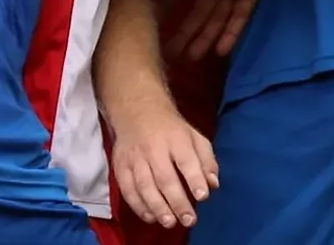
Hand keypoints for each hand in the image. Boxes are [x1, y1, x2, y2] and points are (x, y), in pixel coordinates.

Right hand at [109, 89, 218, 230]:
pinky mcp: (120, 165)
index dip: (194, 179)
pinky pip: (127, 188)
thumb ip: (207, 160)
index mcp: (175, 139)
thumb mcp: (194, 137)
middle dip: (177, 201)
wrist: (137, 111)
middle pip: (165, 177)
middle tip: (188, 220)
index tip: (202, 197)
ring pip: (144, 185)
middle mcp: (153, 148)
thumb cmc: (171, 129)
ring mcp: (134, 157)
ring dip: (157, 207)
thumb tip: (213, 184)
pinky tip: (150, 216)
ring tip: (170, 222)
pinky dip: (137, 205)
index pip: (186, 160)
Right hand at [153, 0, 281, 60]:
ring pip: (216, 15)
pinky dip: (232, 32)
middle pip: (196, 9)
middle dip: (183, 31)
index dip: (164, 8)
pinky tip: (220, 51)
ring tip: (190, 58)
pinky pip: (242, 14)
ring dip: (204, 36)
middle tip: (168, 53)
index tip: (149, 24)